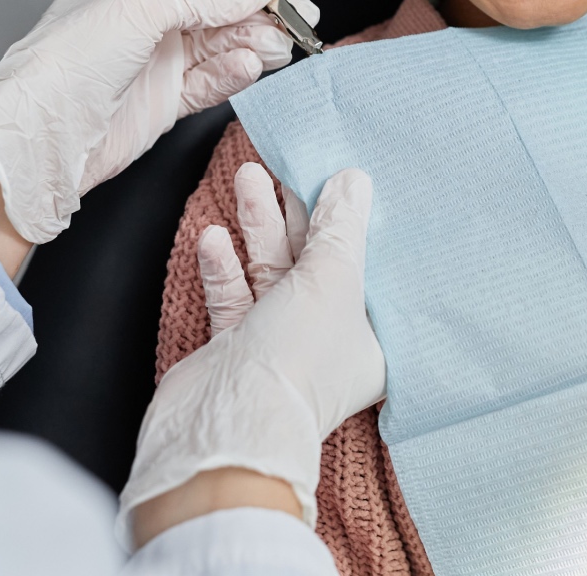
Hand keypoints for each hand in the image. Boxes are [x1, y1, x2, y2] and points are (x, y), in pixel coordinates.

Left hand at [0, 0, 318, 242]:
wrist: (43, 137)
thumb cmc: (67, 59)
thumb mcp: (144, 2)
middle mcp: (145, 18)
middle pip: (219, 4)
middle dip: (260, 5)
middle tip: (296, 10)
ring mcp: (156, 60)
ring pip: (222, 43)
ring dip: (256, 40)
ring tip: (282, 42)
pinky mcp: (165, 100)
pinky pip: (212, 81)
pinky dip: (235, 73)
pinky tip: (251, 65)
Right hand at [119, 168, 385, 546]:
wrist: (225, 423)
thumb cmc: (298, 354)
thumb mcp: (334, 277)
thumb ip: (341, 225)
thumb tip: (354, 181)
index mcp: (372, 337)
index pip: (369, 268)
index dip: (357, 223)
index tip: (345, 179)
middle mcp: (328, 341)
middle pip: (316, 263)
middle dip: (298, 213)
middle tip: (284, 165)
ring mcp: (279, 343)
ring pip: (272, 270)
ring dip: (259, 225)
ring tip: (249, 176)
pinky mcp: (236, 347)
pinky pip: (234, 294)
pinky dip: (226, 264)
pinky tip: (214, 236)